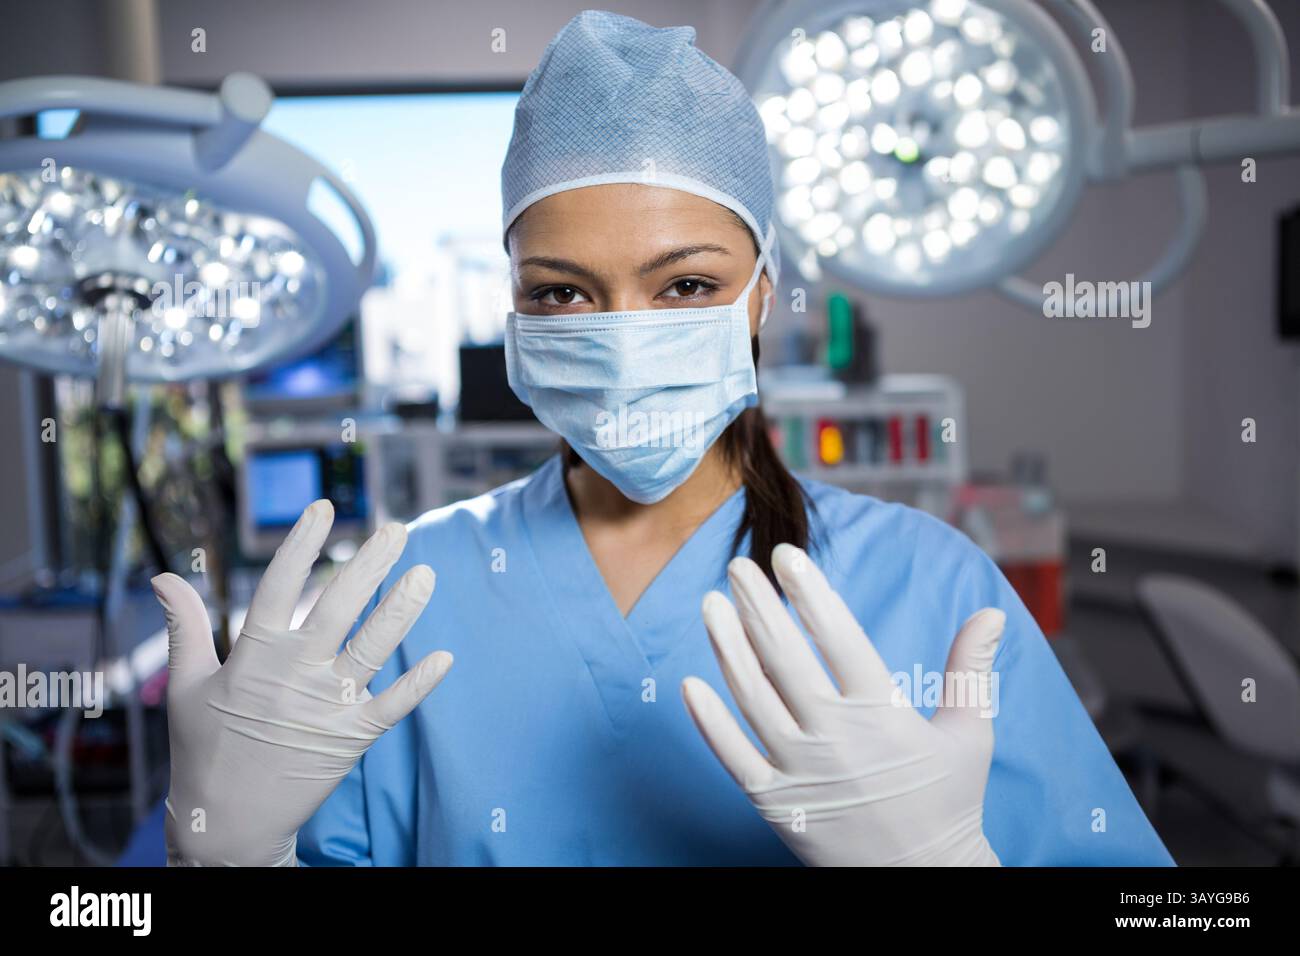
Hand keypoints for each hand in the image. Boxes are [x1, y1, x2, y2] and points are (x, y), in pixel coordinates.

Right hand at [156, 500, 451, 865]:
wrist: (226, 823)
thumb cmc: (204, 750)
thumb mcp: (188, 685)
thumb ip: (184, 626)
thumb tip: (163, 576)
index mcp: (254, 656)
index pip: (281, 586)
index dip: (301, 544)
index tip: (323, 507)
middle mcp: (295, 674)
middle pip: (338, 607)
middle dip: (370, 565)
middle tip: (397, 529)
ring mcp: (326, 705)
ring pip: (372, 648)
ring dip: (401, 610)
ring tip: (427, 575)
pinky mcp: (352, 738)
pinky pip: (393, 705)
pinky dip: (419, 683)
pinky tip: (444, 657)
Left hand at [682, 544, 1004, 865]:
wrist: (923, 878)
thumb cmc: (947, 800)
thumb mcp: (970, 733)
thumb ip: (971, 668)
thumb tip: (992, 613)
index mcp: (881, 712)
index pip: (838, 636)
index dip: (809, 592)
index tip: (786, 557)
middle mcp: (835, 736)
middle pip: (784, 657)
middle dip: (757, 606)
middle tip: (737, 568)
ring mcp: (800, 770)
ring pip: (751, 697)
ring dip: (727, 646)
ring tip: (712, 605)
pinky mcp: (776, 802)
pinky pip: (732, 755)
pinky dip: (707, 720)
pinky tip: (689, 683)